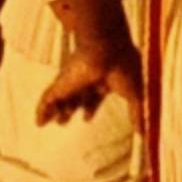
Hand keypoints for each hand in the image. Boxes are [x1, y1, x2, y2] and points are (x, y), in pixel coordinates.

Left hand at [39, 0, 132, 117]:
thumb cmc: (124, 67)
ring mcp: (73, 81)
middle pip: (77, 98)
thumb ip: (136, 113)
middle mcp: (88, 79)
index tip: (86, 118)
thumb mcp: (135, 94)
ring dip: (59, 112)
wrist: (107, 49)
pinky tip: (39, 122)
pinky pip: (48, 99)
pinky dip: (42, 111)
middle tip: (64, 122)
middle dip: (72, 110)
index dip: (91, 108)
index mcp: (105, 80)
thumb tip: (143, 132)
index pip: (95, 97)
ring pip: (63, 99)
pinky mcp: (62, 84)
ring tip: (56, 123)